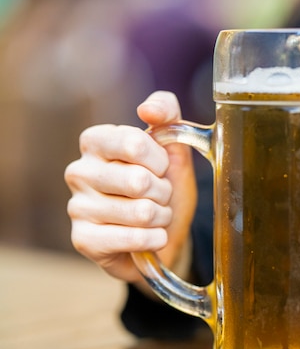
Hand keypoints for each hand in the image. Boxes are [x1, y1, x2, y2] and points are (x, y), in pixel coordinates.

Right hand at [65, 91, 196, 296]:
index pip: (135, 143)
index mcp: (96, 141)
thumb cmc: (164, 188)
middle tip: (158, 196)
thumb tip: (148, 109)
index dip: (160, 160)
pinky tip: (150, 237)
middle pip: (139, 181)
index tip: (160, 168)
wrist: (165, 236)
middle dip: (163, 192)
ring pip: (141, 212)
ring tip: (154, 216)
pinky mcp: (84, 240)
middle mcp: (78, 171)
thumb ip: (168, 116)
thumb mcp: (173, 149)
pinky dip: (154, 239)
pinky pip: (133, 238)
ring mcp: (77, 207)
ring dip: (161, 217)